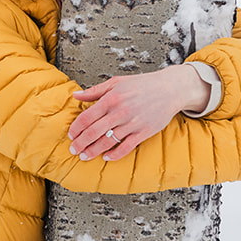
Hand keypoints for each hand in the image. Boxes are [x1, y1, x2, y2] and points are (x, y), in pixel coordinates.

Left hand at [69, 66, 209, 160]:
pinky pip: (126, 147)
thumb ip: (95, 91)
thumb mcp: (116, 83)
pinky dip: (114, 154)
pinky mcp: (143, 132)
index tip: (71, 135)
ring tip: (85, 156)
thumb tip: (75, 95)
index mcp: (111, 98)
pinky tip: (106, 157)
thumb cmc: (142, 85)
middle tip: (73, 150)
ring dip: (93, 151)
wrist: (169, 89)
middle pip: (93, 132)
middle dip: (80, 143)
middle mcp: (120, 112)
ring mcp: (132, 123)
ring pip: (107, 141)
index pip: (86, 117)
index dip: (76, 128)